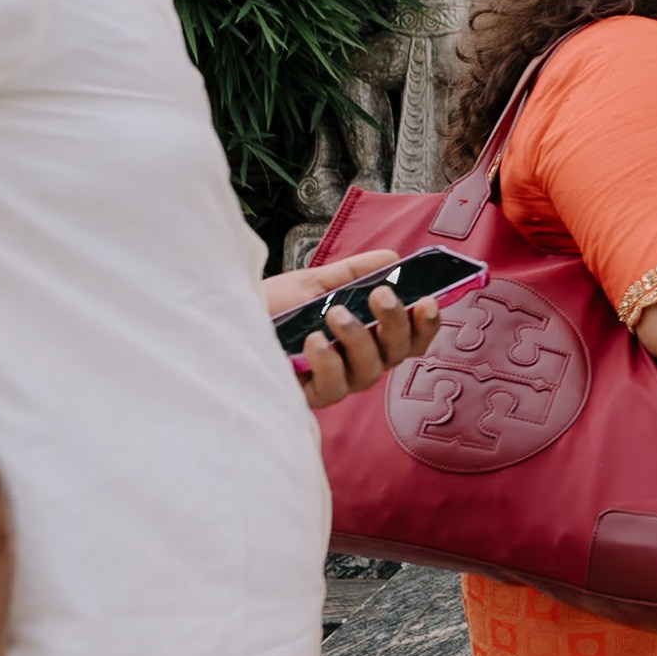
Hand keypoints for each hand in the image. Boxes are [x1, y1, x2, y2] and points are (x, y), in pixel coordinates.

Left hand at [261, 251, 442, 410]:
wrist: (229, 322)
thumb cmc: (272, 308)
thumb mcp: (315, 283)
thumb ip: (354, 273)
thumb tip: (392, 258)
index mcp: (369, 336)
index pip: (412, 337)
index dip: (426, 323)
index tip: (427, 300)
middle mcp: (360, 362)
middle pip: (397, 352)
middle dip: (396, 323)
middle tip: (380, 296)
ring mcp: (338, 382)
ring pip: (370, 370)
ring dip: (359, 339)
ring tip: (335, 314)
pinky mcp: (312, 397)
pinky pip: (334, 386)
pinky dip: (329, 361)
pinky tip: (313, 341)